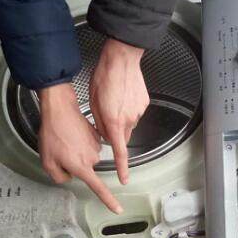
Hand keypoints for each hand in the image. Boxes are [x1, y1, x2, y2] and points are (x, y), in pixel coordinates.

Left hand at [38, 83, 122, 213]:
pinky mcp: (97, 136)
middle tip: (61, 150)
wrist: (60, 111)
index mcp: (81, 166)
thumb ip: (59, 176)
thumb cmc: (52, 135)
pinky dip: (81, 141)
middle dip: (74, 163)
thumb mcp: (47, 161)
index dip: (109, 200)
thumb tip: (69, 177)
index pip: (98, 188)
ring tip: (65, 140)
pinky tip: (72, 133)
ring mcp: (96, 147)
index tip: (118, 209)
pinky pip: (90, 145)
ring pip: (87, 157)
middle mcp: (92, 158)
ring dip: (77, 151)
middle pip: (86, 169)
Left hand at [89, 38, 149, 184]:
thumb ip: (99, 123)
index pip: (119, 152)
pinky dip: (128, 107)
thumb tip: (104, 134)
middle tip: (105, 116)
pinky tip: (122, 95)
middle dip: (115, 132)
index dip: (122, 168)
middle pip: (122, 136)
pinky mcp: (144, 103)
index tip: (124, 179)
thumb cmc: (104, 78)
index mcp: (114, 122)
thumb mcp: (93, 103)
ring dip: (121, 117)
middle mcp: (129, 120)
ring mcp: (139, 111)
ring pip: (128, 123)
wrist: (121, 59)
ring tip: (113, 100)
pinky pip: (135, 112)